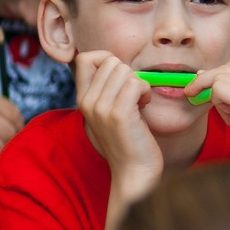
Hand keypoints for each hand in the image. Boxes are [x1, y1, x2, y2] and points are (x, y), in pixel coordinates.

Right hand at [73, 51, 160, 196]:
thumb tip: (117, 62)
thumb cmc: (130, 139)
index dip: (108, 59)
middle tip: (134, 96)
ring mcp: (101, 108)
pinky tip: (144, 106)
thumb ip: (108, 88)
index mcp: (83, 99)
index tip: (121, 78)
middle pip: (111, 61)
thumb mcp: (110, 110)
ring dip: (139, 83)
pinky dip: (146, 91)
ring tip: (139, 103)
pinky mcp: (119, 114)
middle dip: (129, 74)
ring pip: (125, 70)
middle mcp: (88, 101)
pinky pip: (136, 84)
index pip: (85, 58)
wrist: (134, 172)